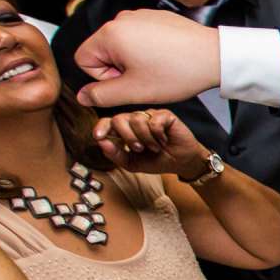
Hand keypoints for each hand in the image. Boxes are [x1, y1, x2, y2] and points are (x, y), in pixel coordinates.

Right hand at [71, 8, 224, 108]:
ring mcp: (140, 14)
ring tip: (159, 68)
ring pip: (121, 45)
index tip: (129, 80)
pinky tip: (167, 58)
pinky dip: (148, 50)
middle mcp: (121, 18)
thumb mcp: (134, 91)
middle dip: (118, 69)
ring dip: (133, 61)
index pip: (83, 59)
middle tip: (146, 77)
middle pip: (102, 51)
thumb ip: (101, 95)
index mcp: (110, 33)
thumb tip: (83, 96)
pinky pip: (139, 37)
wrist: (215, 56)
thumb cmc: (177, 73)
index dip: (103, 78)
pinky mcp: (156, 17)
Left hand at [93, 108, 212, 177]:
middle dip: (127, 137)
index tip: (98, 136)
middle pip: (119, 119)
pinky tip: (164, 139)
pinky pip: (154, 120)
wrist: (180, 162)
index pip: (107, 122)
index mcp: (124, 130)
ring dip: (145, 138)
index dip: (101, 127)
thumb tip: (101, 142)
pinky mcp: (164, 115)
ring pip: (136, 119)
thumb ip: (115, 154)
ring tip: (154, 147)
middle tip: (139, 149)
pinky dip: (158, 134)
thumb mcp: (132, 163)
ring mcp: (149, 116)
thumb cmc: (157, 161)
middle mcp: (135, 120)